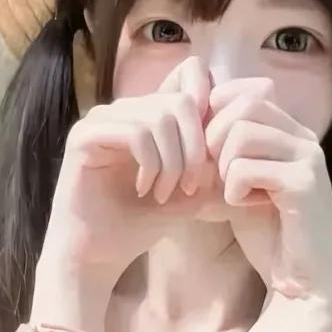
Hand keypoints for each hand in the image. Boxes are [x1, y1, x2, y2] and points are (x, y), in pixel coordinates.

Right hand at [41, 57, 214, 290]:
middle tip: (191, 187)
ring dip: (173, 162)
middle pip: (180, 102)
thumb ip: (214, 167)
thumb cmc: (139, 223)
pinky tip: (144, 190)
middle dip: (195, 149)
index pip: (190, 77)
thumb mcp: (189, 193)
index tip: (214, 158)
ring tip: (165, 193)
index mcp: (148, 115)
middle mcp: (124, 110)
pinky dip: (150, 164)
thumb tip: (248, 147)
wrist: (95, 255)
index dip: (210, 110)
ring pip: (160, 117)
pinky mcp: (84, 136)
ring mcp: (101, 120)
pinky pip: (135, 132)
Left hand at [204, 77, 331, 327]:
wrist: (302, 283)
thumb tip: (183, 128)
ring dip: (222, 165)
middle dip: (212, 138)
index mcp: (289, 133)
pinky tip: (241, 207)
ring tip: (229, 192)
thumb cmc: (269, 236)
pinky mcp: (305, 183)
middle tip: (209, 175)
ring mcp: (308, 157)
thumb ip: (219, 158)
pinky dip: (232, 189)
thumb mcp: (237, 187)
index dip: (212, 118)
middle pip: (242, 103)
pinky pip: (246, 167)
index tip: (202, 154)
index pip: (243, 93)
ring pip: (241, 132)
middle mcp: (303, 137)